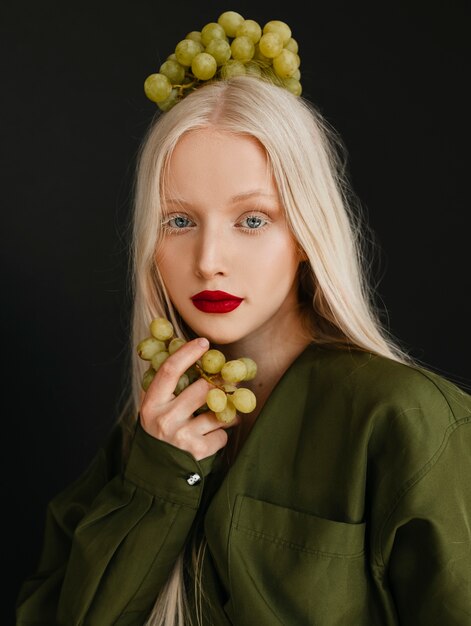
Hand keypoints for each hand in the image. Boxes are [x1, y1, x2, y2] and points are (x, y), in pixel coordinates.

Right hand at [140, 337, 238, 460]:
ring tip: (223, 414)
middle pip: (202, 388)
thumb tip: (185, 353)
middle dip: (218, 384)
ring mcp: (181, 435)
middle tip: (227, 383)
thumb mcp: (155, 410)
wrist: (156, 475)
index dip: (188, 354)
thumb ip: (167, 388)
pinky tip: (212, 438)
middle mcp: (165, 418)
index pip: (170, 371)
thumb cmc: (160, 435)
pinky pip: (221, 434)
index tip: (203, 343)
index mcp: (152, 404)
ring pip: (218, 411)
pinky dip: (221, 435)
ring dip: (226, 412)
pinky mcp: (197, 451)